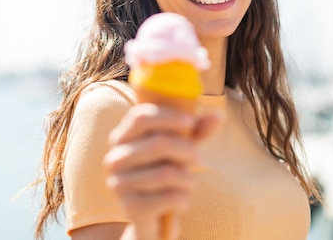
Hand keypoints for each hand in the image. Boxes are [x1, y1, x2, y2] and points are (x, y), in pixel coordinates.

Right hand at [103, 102, 222, 239]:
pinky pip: (169, 198)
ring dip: (188, 180)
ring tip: (189, 183)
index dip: (169, 116)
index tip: (191, 122)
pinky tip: (181, 202)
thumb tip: (218, 115)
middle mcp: (114, 158)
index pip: (141, 116)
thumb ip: (196, 131)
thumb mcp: (180, 148)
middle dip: (187, 150)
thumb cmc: (165, 172)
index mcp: (121, 137)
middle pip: (158, 144)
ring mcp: (119, 183)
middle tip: (198, 159)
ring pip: (167, 174)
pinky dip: (184, 199)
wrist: (153, 217)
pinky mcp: (131, 207)